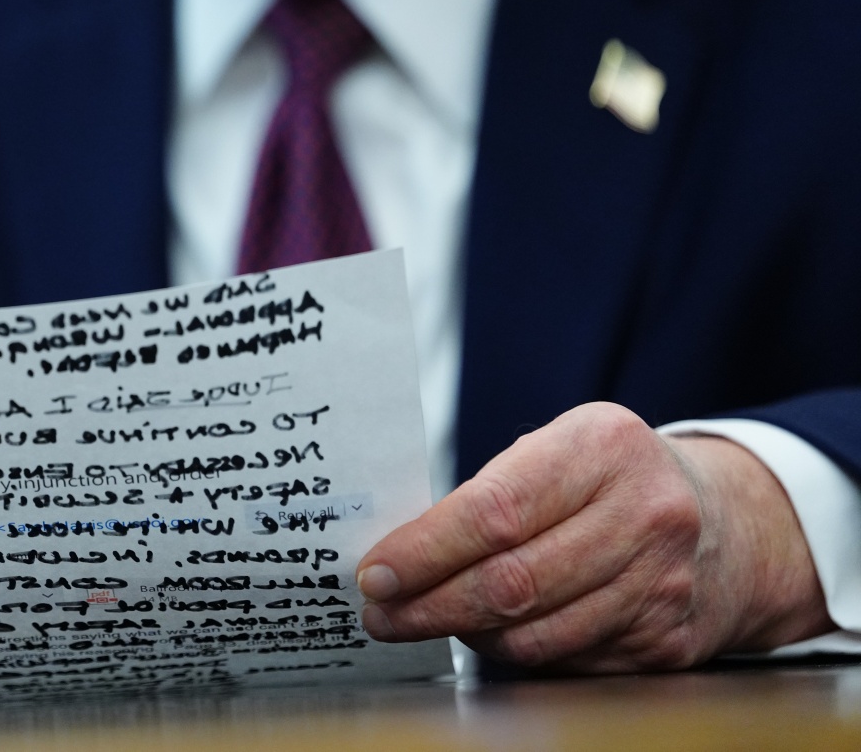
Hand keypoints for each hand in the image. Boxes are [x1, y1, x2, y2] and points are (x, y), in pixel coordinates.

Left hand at [355, 402, 833, 670]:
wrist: (732, 522)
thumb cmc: (612, 479)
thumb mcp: (562, 449)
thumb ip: (492, 490)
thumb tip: (401, 553)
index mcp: (604, 448)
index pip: (495, 511)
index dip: (425, 551)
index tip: (376, 574)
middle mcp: (645, 515)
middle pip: (512, 582)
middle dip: (429, 606)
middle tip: (381, 615)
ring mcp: (663, 585)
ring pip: (535, 634)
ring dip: (465, 636)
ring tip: (424, 623)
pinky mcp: (667, 641)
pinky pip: (566, 660)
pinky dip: (515, 653)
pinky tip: (489, 636)